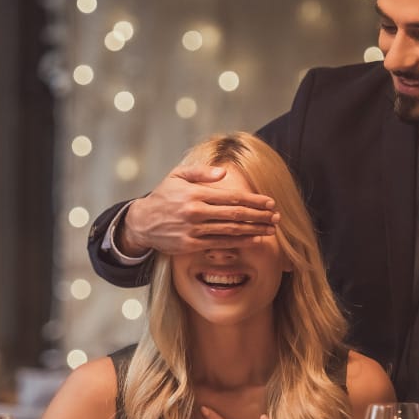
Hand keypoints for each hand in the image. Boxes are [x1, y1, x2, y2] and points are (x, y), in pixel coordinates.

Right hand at [121, 166, 278, 255]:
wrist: (142, 222)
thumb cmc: (163, 196)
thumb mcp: (178, 176)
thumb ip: (201, 173)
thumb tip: (224, 173)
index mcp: (195, 193)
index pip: (231, 197)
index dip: (254, 200)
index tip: (270, 202)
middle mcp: (196, 212)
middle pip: (235, 214)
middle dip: (259, 216)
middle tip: (276, 217)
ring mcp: (194, 230)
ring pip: (231, 231)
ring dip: (254, 230)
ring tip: (270, 229)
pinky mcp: (191, 245)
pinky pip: (220, 244)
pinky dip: (239, 242)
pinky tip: (253, 240)